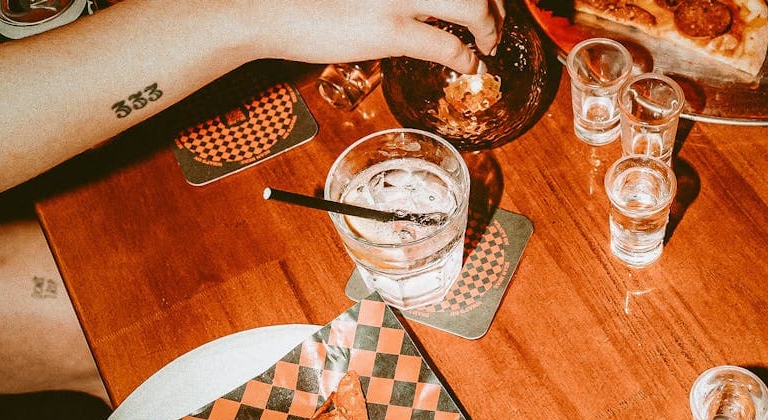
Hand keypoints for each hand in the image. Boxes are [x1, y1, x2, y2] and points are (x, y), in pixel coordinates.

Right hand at [247, 0, 504, 73]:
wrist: (272, 7)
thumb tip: (425, 2)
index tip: (488, 2)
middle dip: (495, 5)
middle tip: (494, 25)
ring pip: (473, 6)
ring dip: (490, 28)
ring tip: (487, 44)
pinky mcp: (390, 30)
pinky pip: (448, 46)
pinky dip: (467, 58)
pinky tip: (469, 65)